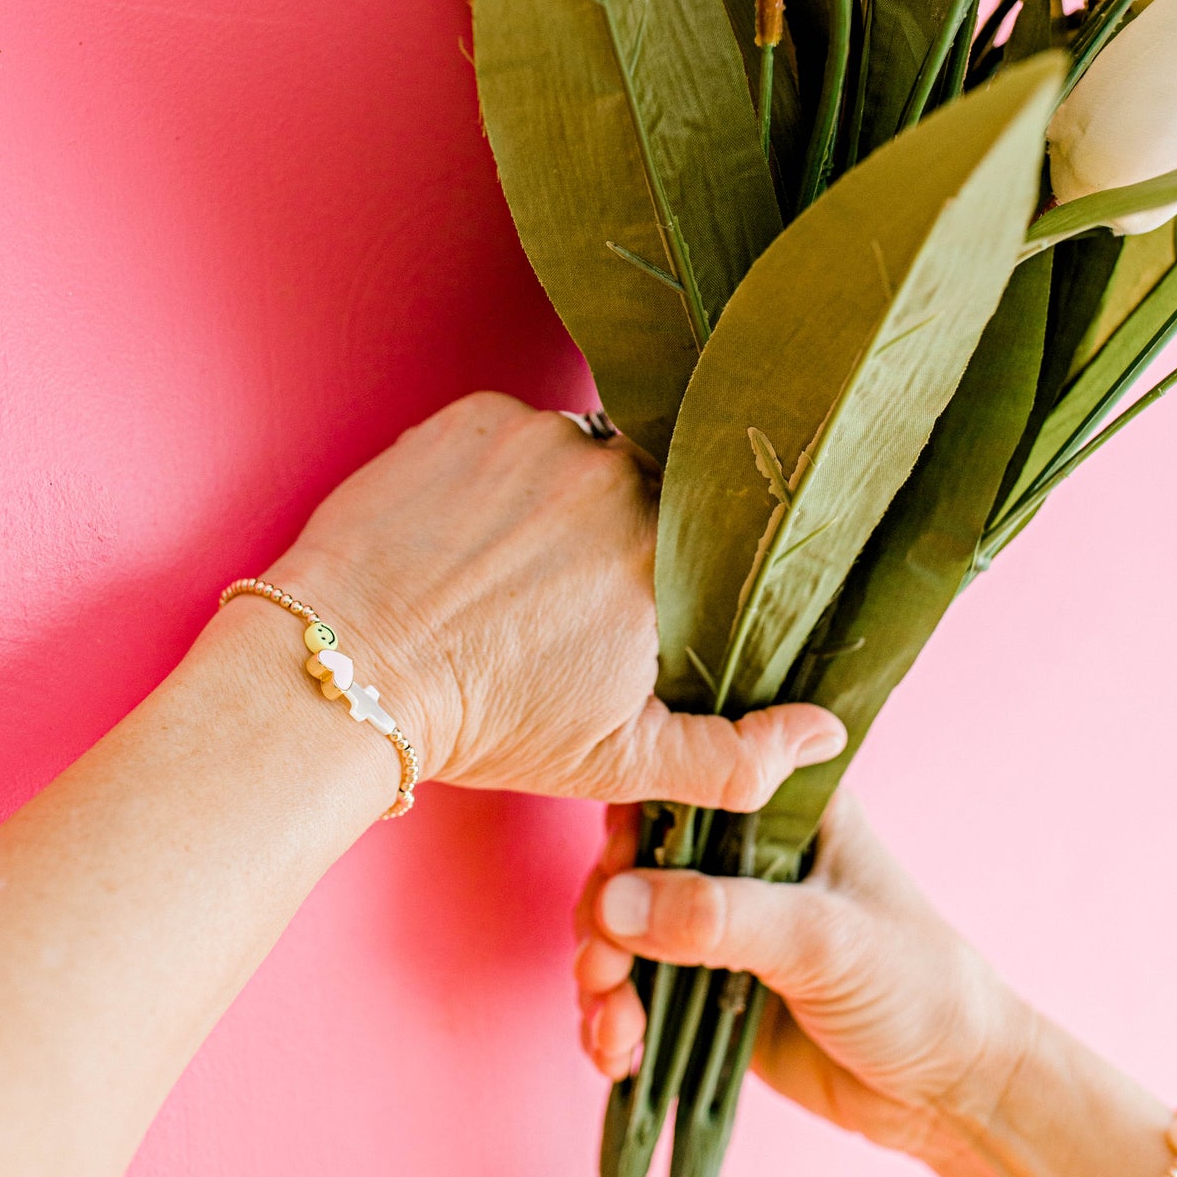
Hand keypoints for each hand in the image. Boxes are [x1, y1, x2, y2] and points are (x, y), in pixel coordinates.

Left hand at [246, 391, 847, 800]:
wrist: (349, 675)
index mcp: (666, 553)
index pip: (702, 535)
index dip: (668, 566)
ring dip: (551, 495)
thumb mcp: (621, 761)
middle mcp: (613, 475)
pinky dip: (491, 471)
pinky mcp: (468, 415)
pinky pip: (506, 429)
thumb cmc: (488, 723)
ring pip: (573, 454)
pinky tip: (460, 529)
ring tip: (503, 562)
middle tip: (557, 589)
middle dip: (610, 530)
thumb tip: (827, 733)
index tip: (628, 599)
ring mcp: (537, 436)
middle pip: (639, 485)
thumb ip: (738, 756)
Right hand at [574, 790, 1028, 1159]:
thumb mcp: (822, 939)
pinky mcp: (706, 990)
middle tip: (603, 971)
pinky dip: (614, 1021)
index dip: (631, 826)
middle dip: (605, 919)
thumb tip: (612, 905)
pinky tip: (617, 1055)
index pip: (682, 787)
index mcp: (779, 808)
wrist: (951, 1094)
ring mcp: (720, 925)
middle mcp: (740, 856)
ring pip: (624, 931)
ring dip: (604, 979)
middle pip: (635, 864)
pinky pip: (636, 993)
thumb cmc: (915, 986)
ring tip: (614, 1031)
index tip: (610, 875)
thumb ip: (718, 917)